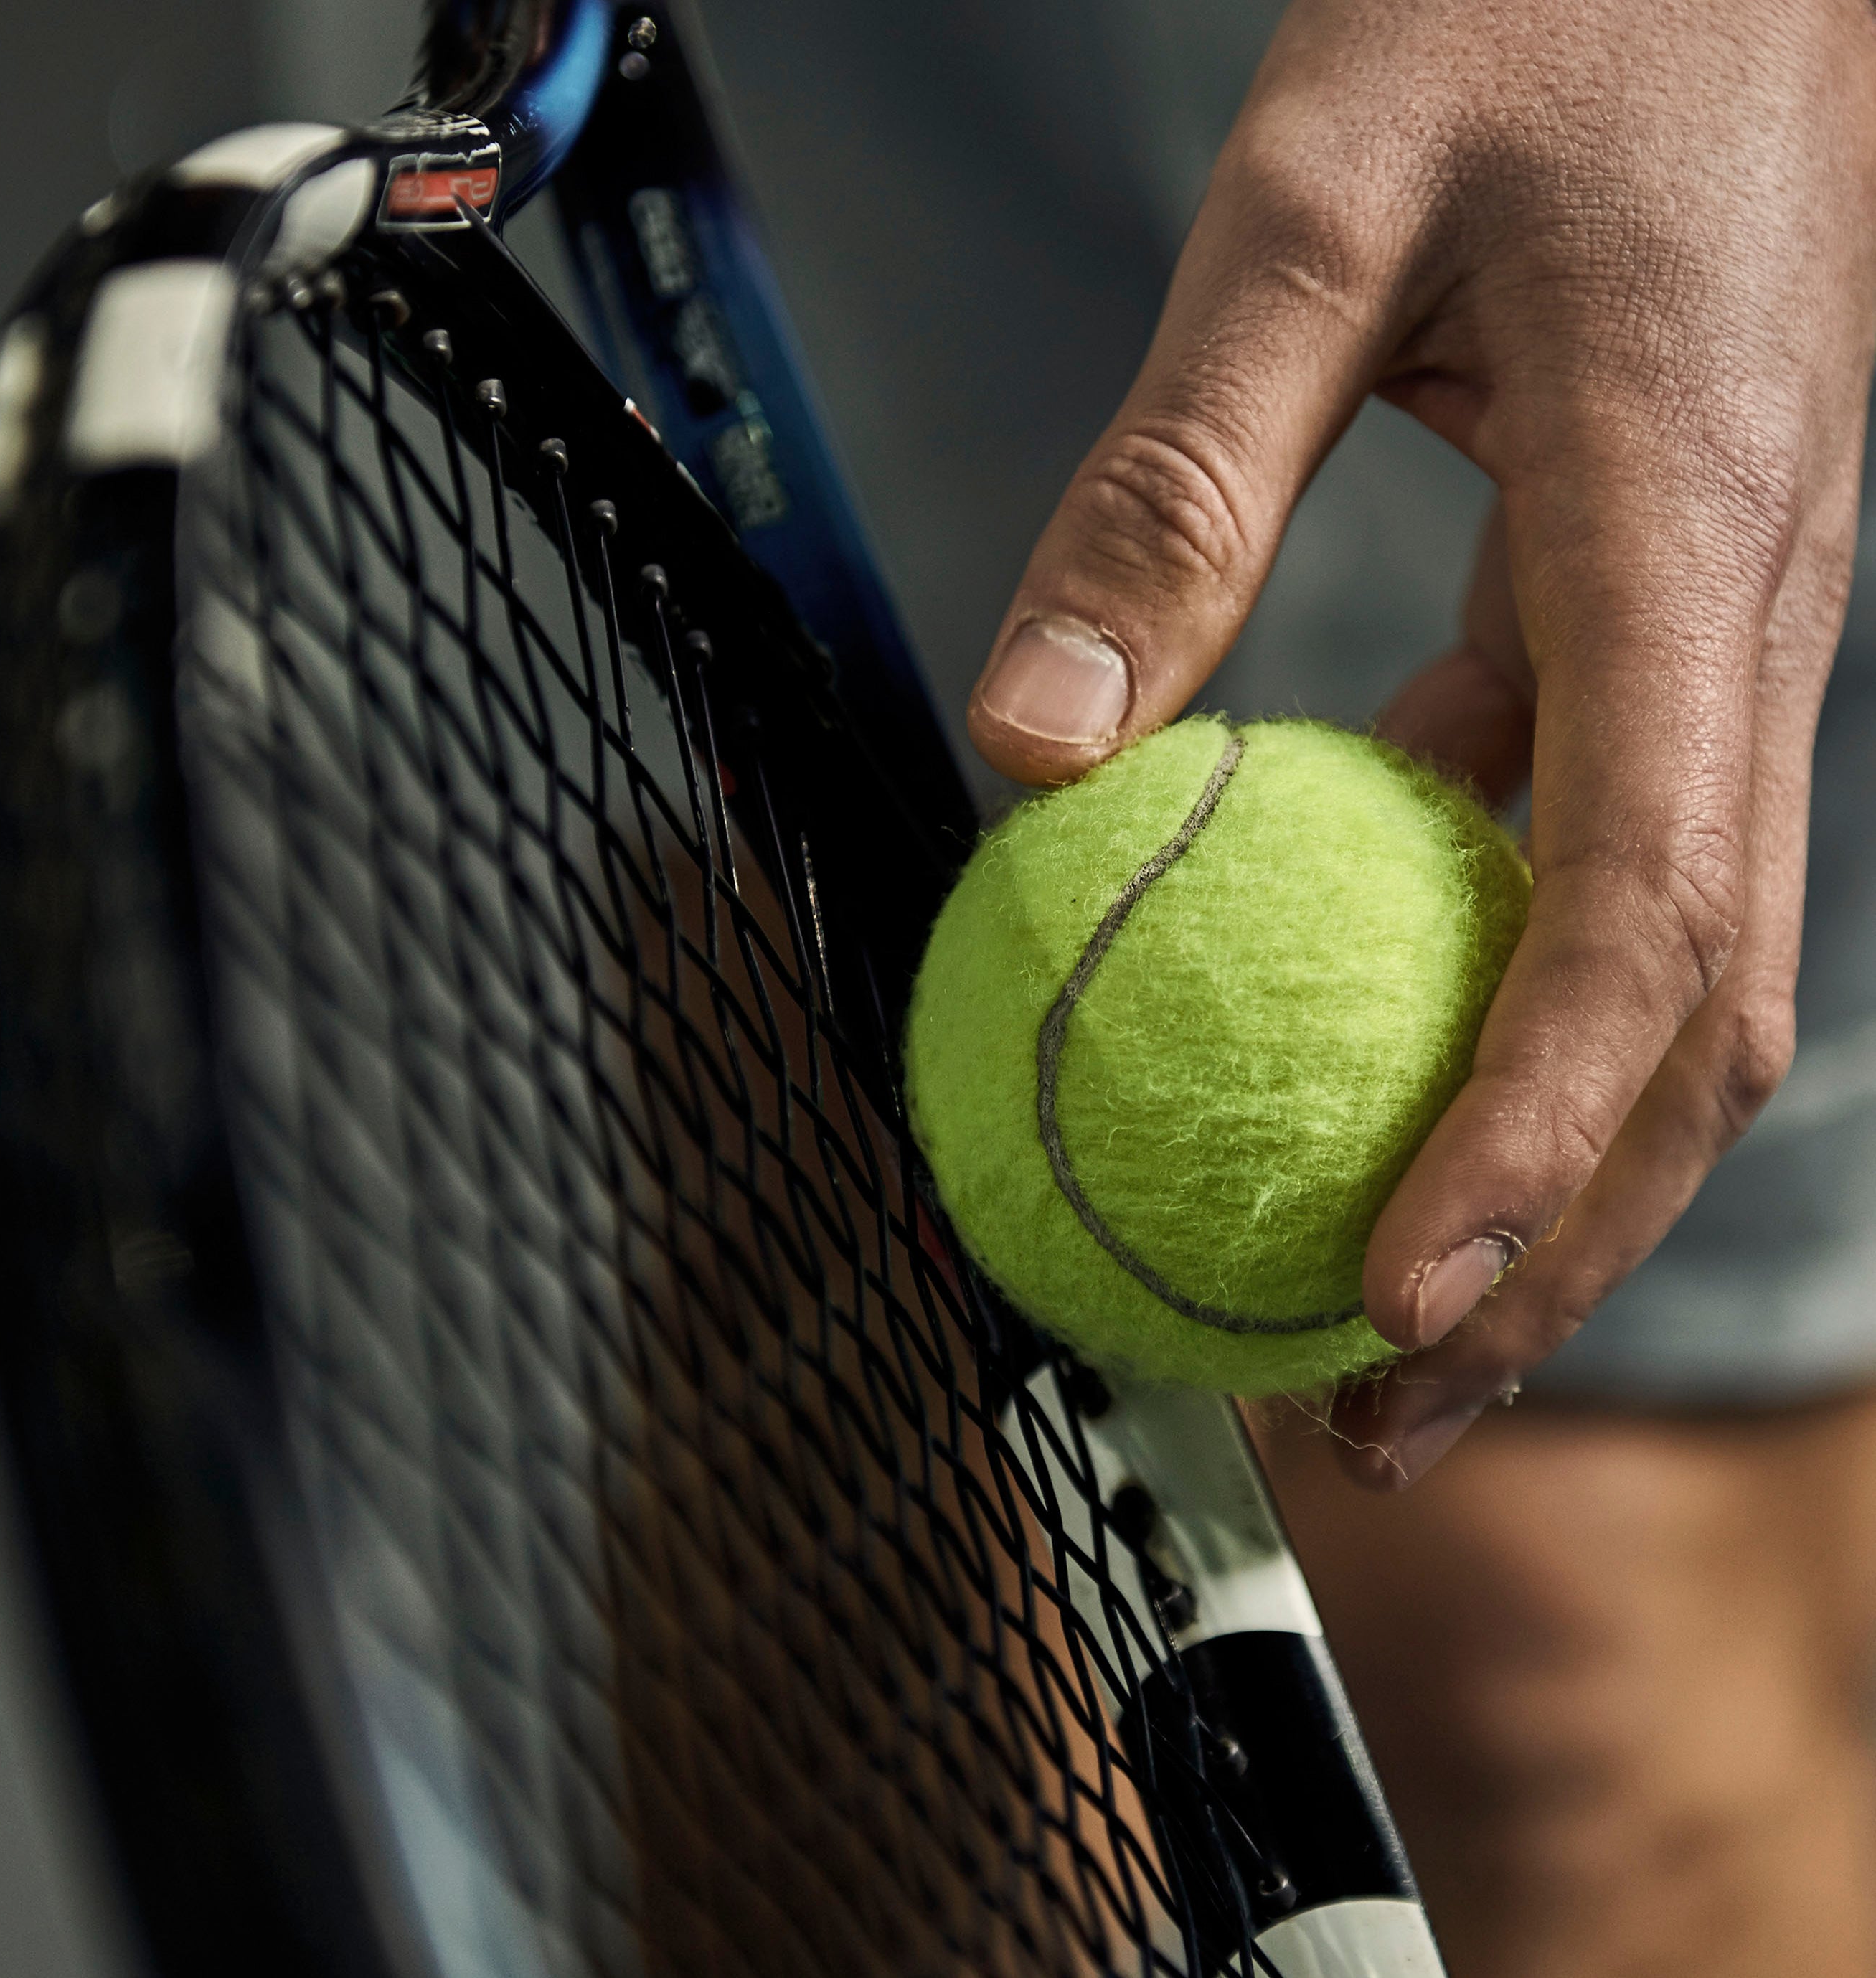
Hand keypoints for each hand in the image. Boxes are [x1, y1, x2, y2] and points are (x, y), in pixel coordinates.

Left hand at [968, 0, 1875, 1483]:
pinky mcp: (1657, 621)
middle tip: (1374, 1406)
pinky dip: (1476, 979)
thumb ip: (1177, 482)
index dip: (1525, 1138)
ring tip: (1364, 1302)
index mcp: (1685, 537)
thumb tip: (1034, 750)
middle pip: (1687, 1024)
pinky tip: (1338, 1023)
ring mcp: (1718, 637)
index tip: (1390, 1302)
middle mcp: (1744, 629)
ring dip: (1525, 1159)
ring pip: (1659, 968)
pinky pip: (1588, 849)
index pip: (1642, 913)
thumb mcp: (1314, 210)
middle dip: (1551, 1245)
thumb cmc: (1540, 6)